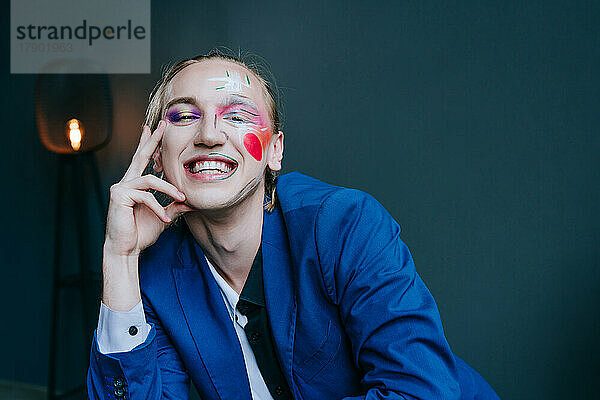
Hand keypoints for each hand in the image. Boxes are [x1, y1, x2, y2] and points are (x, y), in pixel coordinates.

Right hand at [104, 121, 194, 256]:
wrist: (126, 249)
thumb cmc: (141, 233)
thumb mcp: (163, 216)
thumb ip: (175, 206)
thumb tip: (192, 202)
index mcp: (135, 184)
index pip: (143, 160)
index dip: (149, 143)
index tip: (155, 128)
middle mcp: (126, 182)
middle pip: (141, 156)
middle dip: (153, 140)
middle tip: (163, 124)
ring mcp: (121, 187)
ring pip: (151, 180)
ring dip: (169, 189)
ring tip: (182, 197)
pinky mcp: (119, 195)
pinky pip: (145, 196)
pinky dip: (158, 207)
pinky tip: (163, 218)